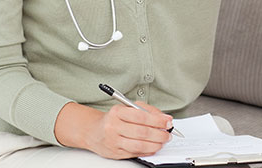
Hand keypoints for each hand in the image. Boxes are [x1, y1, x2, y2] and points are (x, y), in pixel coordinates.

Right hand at [55, 101, 173, 158]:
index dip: (158, 120)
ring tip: (163, 141)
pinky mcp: (115, 153)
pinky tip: (154, 147)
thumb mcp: (129, 108)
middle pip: (142, 132)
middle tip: (168, 134)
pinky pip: (135, 153)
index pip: (141, 116)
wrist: (93, 131)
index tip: (168, 122)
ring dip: (155, 144)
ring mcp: (113, 141)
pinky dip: (148, 151)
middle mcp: (113, 127)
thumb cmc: (115, 118)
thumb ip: (148, 111)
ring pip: (139, 145)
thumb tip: (165, 118)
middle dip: (159, 134)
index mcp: (117, 112)